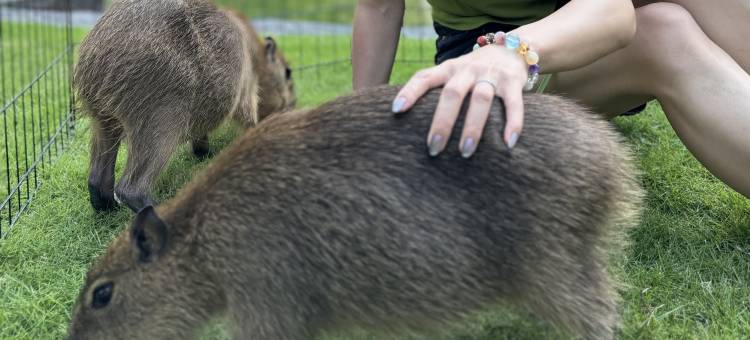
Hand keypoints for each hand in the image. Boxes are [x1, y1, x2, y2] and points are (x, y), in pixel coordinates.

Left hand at [391, 44, 528, 157]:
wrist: (513, 48)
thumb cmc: (474, 70)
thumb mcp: (453, 72)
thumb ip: (435, 88)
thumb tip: (403, 118)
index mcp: (449, 68)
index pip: (425, 77)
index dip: (410, 92)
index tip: (396, 110)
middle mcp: (468, 70)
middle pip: (452, 94)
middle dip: (442, 122)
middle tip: (433, 148)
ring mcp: (491, 75)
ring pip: (481, 100)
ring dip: (473, 127)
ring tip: (465, 152)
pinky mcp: (513, 82)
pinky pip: (513, 104)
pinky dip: (513, 123)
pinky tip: (508, 143)